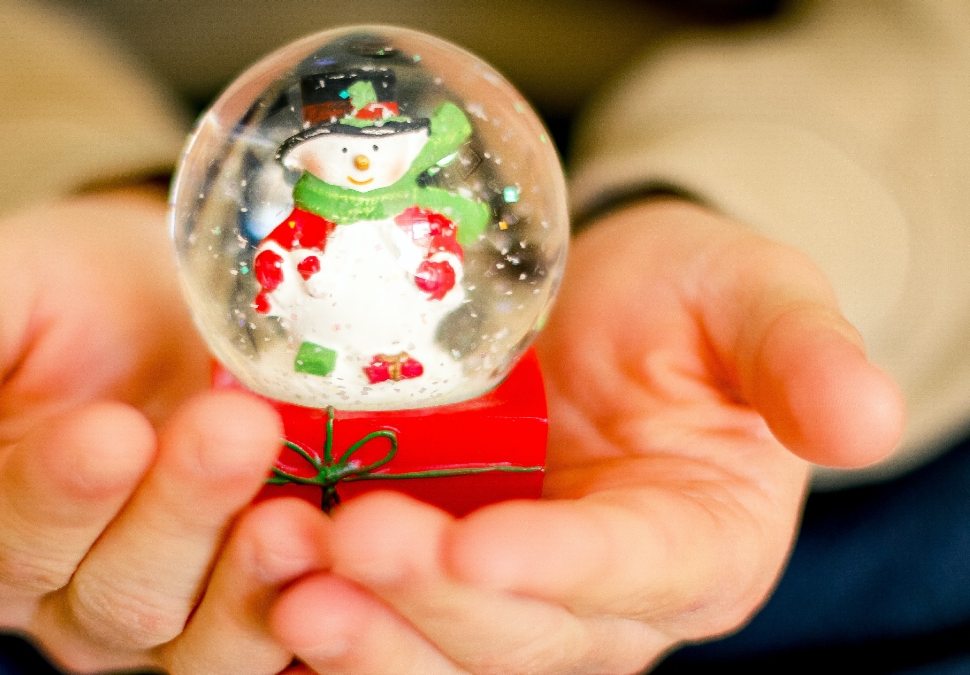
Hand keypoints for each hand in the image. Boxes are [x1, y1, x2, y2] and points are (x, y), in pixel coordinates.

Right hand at [0, 188, 327, 672]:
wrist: (161, 299)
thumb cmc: (65, 295)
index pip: (9, 539)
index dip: (59, 496)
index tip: (110, 430)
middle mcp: (68, 596)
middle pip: (117, 595)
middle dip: (179, 516)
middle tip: (234, 431)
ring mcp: (169, 611)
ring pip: (200, 638)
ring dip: (254, 581)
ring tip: (301, 515)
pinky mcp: (252, 600)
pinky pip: (283, 633)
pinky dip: (318, 603)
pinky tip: (353, 548)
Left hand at [267, 198, 904, 673]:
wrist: (592, 308)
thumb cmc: (681, 299)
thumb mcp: (749, 294)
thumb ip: (799, 354)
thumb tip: (867, 422)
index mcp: (692, 547)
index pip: (627, 576)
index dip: (556, 568)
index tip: (478, 537)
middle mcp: (600, 602)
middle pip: (517, 637)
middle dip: (428, 601)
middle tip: (340, 543)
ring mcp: (510, 601)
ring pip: (440, 652)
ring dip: (362, 628)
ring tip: (280, 572)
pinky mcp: (433, 581)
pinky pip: (383, 621)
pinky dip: (325, 612)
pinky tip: (255, 573)